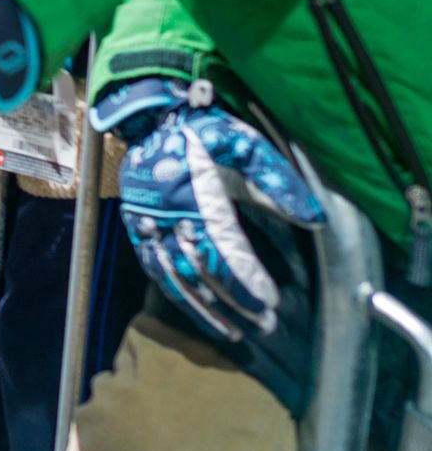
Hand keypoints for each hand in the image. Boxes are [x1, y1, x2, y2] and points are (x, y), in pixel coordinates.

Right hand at [93, 80, 324, 342]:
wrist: (148, 118)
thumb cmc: (204, 131)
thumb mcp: (246, 144)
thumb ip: (279, 181)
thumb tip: (316, 219)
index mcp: (194, 193)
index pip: (222, 248)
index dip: (245, 279)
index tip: (270, 302)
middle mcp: (166, 212)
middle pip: (198, 269)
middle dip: (230, 302)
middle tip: (261, 325)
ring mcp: (146, 222)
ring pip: (172, 276)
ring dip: (201, 308)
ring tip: (230, 332)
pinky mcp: (135, 226)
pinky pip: (152, 267)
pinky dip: (174, 292)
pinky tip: (194, 308)